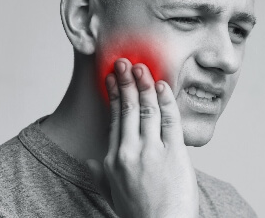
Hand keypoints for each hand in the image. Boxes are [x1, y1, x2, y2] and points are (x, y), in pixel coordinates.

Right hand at [86, 58, 198, 217]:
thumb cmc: (140, 213)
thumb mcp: (113, 194)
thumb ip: (100, 175)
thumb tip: (90, 162)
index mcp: (113, 160)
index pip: (113, 119)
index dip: (113, 96)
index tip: (112, 79)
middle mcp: (129, 152)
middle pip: (127, 109)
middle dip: (126, 82)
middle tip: (124, 62)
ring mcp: (152, 151)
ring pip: (147, 109)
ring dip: (144, 85)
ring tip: (141, 68)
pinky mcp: (174, 153)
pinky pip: (170, 120)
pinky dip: (165, 100)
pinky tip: (162, 86)